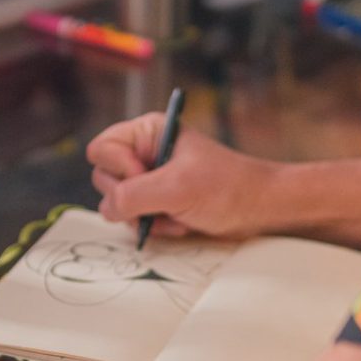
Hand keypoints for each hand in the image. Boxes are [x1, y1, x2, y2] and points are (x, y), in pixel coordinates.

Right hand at [86, 112, 279, 239]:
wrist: (259, 209)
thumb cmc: (227, 188)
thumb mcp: (177, 188)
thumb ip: (134, 195)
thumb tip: (108, 208)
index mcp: (147, 132)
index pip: (101, 150)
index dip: (120, 169)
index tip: (149, 178)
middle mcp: (143, 153)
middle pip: (104, 178)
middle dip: (133, 199)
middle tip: (164, 202)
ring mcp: (148, 180)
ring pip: (116, 204)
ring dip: (145, 217)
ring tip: (176, 215)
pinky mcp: (155, 202)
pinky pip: (132, 219)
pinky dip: (153, 227)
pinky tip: (179, 223)